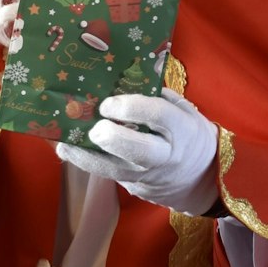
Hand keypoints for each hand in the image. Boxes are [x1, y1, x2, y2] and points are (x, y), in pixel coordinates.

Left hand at [53, 89, 219, 214]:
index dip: (131, 107)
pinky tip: (71, 149)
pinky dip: (89, 162)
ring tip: (63, 142)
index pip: (158, 116)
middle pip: (136, 150)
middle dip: (111, 137)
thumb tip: (125, 78)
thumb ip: (160, 96)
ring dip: (85, 156)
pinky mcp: (133, 188)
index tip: (109, 103)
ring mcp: (146, 176)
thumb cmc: (191, 136)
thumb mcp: (186, 112)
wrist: (204, 179)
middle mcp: (164, 156)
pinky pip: (108, 175)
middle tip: (94, 126)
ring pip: (113, 170)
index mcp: (182, 130)